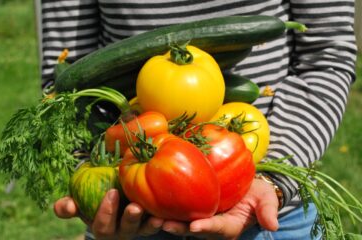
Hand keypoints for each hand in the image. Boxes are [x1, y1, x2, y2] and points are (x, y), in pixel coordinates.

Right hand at [54, 189, 164, 239]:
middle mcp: (121, 232)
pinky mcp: (152, 224)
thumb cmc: (94, 201)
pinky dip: (165, 220)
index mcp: (103, 227)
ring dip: (151, 224)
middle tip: (135, 207)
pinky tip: (170, 213)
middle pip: (126, 230)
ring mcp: (138, 229)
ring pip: (145, 230)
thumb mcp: (80, 205)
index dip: (106, 211)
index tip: (112, 192)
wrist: (114, 199)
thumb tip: (67, 206)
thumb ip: (68, 207)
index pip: (102, 224)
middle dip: (130, 219)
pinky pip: (160, 225)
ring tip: (157, 217)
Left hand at [161, 178, 279, 239]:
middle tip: (164, 224)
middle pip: (194, 230)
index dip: (207, 228)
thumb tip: (273, 226)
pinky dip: (167, 209)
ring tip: (153, 217)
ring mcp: (202, 218)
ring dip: (169, 221)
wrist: (247, 186)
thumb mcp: (266, 199)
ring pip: (183, 222)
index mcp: (230, 226)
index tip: (195, 227)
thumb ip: (267, 210)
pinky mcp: (193, 209)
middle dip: (180, 229)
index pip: (218, 228)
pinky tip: (153, 203)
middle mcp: (212, 226)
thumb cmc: (257, 192)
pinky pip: (180, 210)